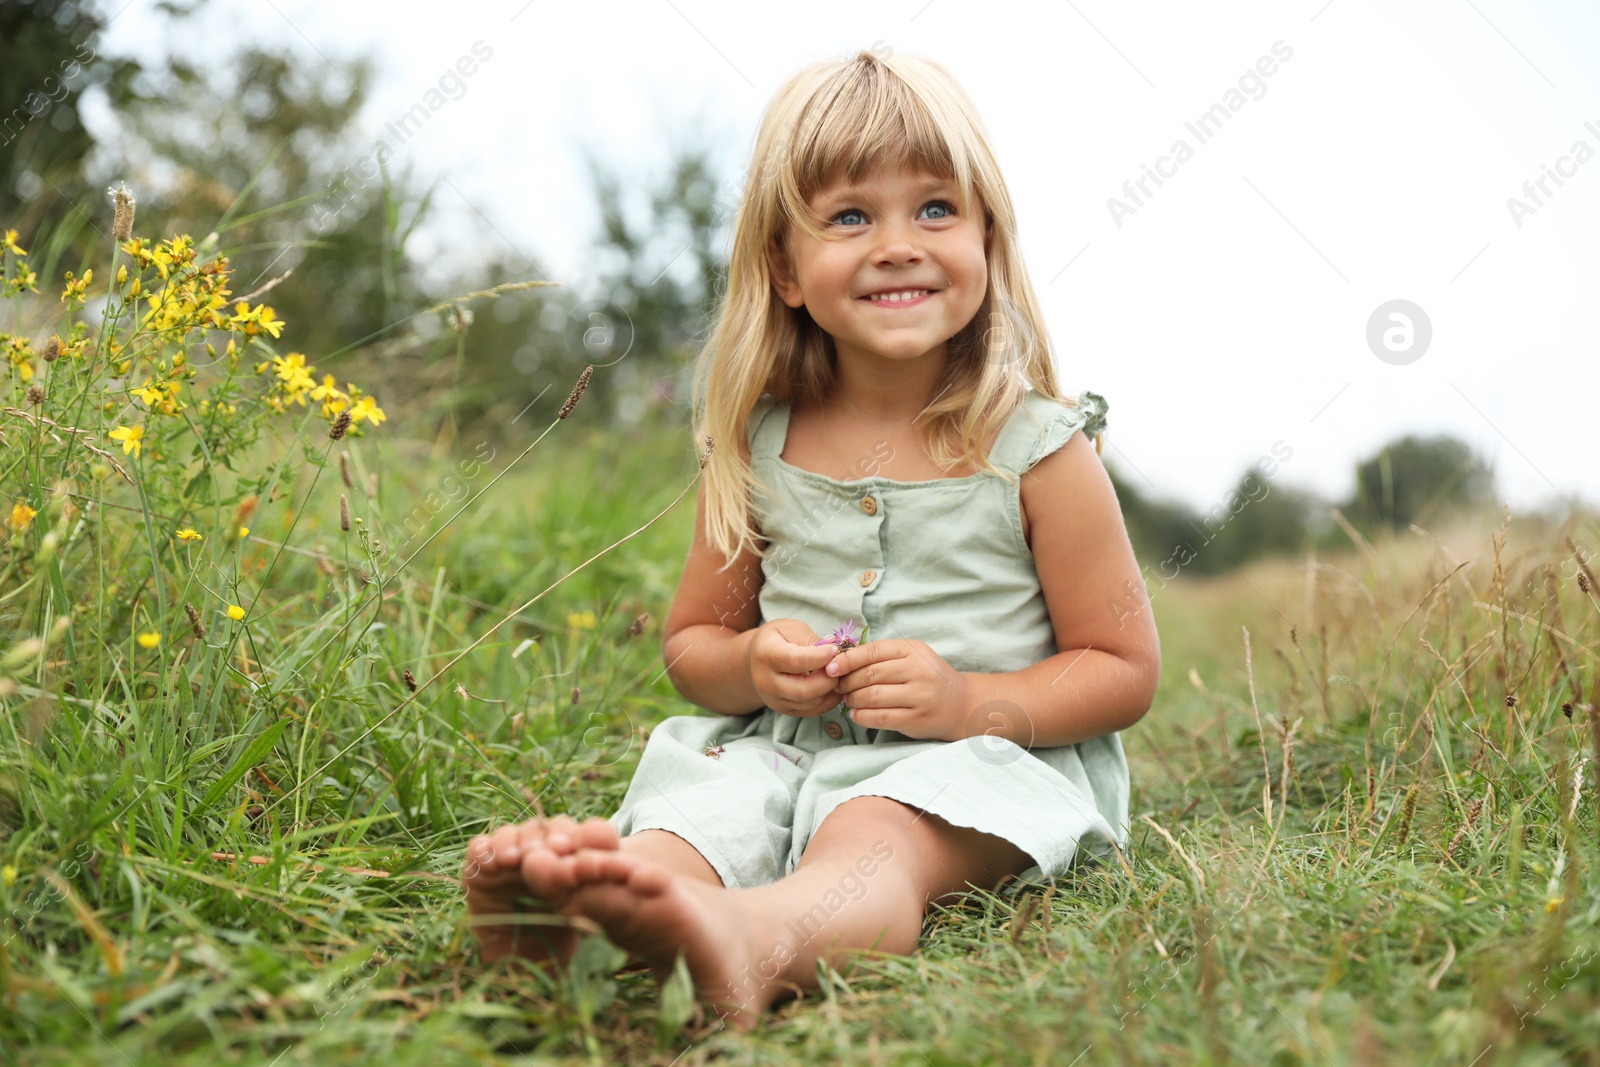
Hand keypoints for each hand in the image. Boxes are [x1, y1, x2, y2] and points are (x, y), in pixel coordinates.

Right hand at [748, 618, 846, 717]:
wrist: (756, 658)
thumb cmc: (778, 638)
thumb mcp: (791, 629)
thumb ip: (812, 640)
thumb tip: (836, 652)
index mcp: (766, 655)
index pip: (795, 661)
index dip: (820, 657)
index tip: (836, 650)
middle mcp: (766, 682)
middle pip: (804, 689)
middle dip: (829, 679)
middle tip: (840, 666)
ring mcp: (774, 699)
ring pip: (811, 703)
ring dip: (831, 690)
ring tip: (838, 675)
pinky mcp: (784, 710)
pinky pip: (812, 711)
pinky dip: (828, 700)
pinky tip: (833, 686)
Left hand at [824, 638, 971, 739]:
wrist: (962, 704)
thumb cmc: (929, 678)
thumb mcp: (912, 658)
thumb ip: (882, 656)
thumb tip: (841, 661)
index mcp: (913, 650)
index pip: (873, 651)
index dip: (847, 659)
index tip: (830, 667)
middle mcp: (918, 671)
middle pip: (869, 675)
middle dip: (846, 682)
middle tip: (837, 687)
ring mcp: (919, 696)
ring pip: (872, 696)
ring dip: (852, 699)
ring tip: (848, 700)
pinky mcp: (916, 719)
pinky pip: (880, 717)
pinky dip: (862, 716)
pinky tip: (856, 714)